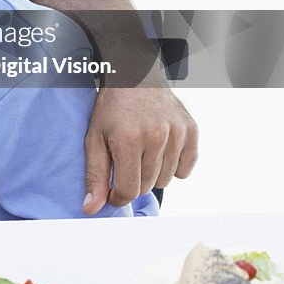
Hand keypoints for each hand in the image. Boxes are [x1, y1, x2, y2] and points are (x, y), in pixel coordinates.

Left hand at [82, 87, 198, 212]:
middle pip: (147, 186)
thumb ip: (94, 175)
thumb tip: (91, 209)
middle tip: (124, 160)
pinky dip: (173, 166)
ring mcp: (177, 132)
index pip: (129, 190)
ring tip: (140, 150)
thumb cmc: (111, 108)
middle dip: (133, 180)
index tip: (113, 191)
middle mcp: (156, 136)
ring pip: (166, 179)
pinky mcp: (191, 130)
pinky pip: (186, 168)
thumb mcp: (94, 138)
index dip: (118, 197)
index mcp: (128, 139)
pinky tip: (159, 150)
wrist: (134, 74)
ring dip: (152, 173)